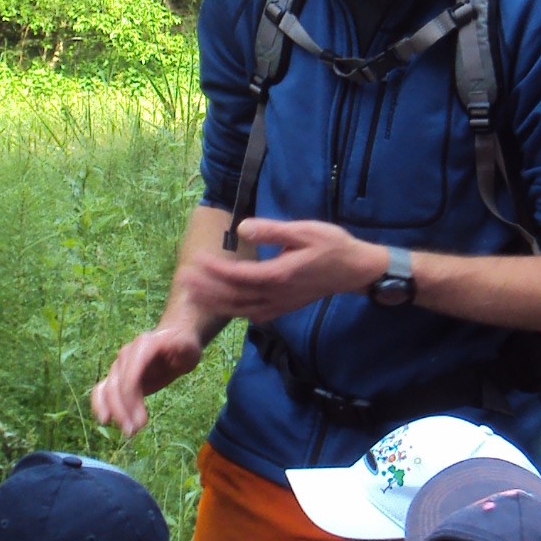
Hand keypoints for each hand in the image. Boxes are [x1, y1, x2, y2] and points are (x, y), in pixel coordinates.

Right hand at [91, 322, 204, 436]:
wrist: (173, 342)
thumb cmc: (182, 346)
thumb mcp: (188, 347)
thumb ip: (180, 349)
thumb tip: (173, 350)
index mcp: (143, 346)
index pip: (131, 374)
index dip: (131, 398)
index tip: (141, 421)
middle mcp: (126, 354)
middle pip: (117, 385)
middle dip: (123, 410)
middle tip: (134, 431)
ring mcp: (120, 365)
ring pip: (107, 389)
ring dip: (113, 411)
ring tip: (127, 431)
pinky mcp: (118, 377)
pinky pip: (102, 390)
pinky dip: (100, 404)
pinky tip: (105, 420)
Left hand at [181, 217, 386, 325]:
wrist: (355, 270)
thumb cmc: (332, 246)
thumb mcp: (304, 231)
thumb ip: (272, 231)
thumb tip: (242, 226)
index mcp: (279, 275)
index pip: (239, 276)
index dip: (215, 270)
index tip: (197, 260)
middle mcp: (277, 295)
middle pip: (234, 297)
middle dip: (207, 289)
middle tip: (184, 280)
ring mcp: (280, 305)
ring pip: (241, 309)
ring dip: (216, 302)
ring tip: (195, 293)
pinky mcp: (284, 308)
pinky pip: (255, 314)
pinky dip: (236, 312)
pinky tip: (226, 307)